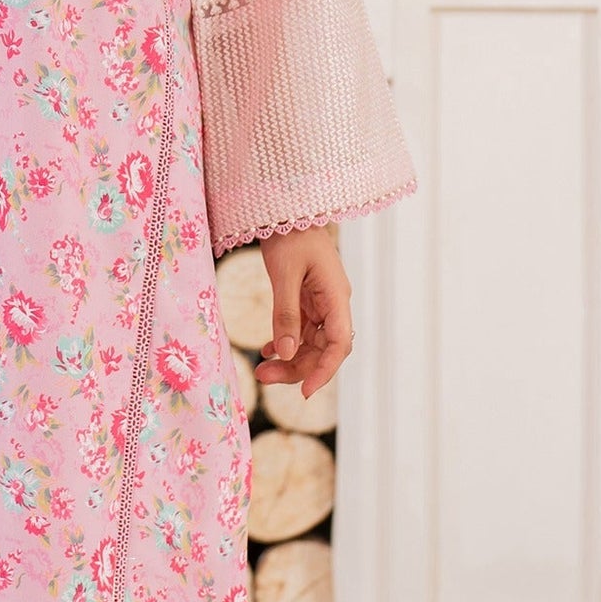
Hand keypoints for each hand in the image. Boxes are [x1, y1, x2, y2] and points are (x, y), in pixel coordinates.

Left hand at [254, 225, 351, 403]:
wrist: (286, 210)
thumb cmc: (289, 236)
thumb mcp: (284, 274)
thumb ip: (286, 314)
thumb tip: (287, 352)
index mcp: (336, 297)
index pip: (340, 344)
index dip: (325, 370)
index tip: (305, 391)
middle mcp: (334, 304)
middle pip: (324, 349)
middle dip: (297, 368)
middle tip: (263, 378)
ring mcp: (322, 303)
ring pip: (312, 344)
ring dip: (289, 359)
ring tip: (260, 370)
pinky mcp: (308, 301)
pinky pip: (302, 331)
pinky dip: (286, 343)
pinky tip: (267, 351)